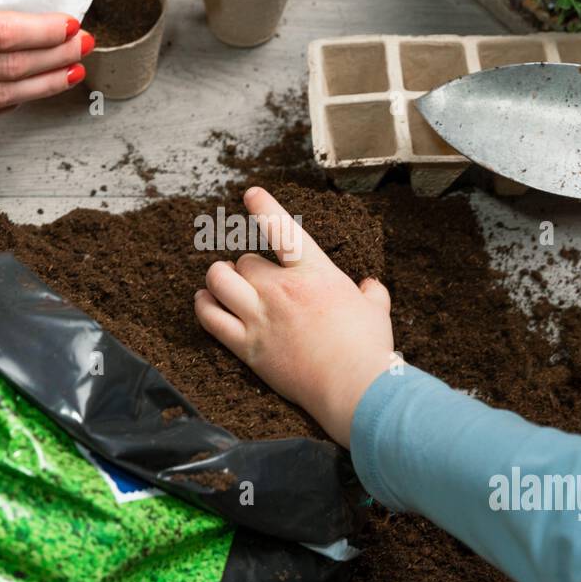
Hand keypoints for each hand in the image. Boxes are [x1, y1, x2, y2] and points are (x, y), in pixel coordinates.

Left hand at [193, 188, 395, 447]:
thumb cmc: (368, 348)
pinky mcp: (248, 346)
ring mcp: (261, 317)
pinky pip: (211, 318)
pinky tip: (204, 302)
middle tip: (253, 278)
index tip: (250, 194)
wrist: (352, 387)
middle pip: (244, 260)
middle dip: (246, 266)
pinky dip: (203, 306)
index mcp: (314, 273)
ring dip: (218, 278)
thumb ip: (372, 293)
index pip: (282, 229)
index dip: (263, 207)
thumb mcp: (377, 311)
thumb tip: (370, 286)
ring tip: (221, 282)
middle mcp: (282, 289)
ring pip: (219, 280)